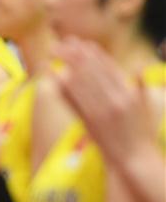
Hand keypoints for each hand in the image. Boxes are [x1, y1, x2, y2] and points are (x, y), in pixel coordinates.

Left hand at [55, 37, 156, 163]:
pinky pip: (75, 101)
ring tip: (56, 53)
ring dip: (67, 65)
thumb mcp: (146, 105)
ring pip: (81, 82)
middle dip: (75, 54)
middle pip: (91, 71)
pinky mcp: (89, 122)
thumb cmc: (140, 132)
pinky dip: (65, 87)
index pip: (108, 67)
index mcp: (128, 92)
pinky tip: (56, 77)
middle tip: (61, 42)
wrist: (133, 159)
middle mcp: (114, 99)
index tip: (80, 42)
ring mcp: (100, 111)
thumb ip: (139, 85)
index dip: (92, 53)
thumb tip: (137, 67)